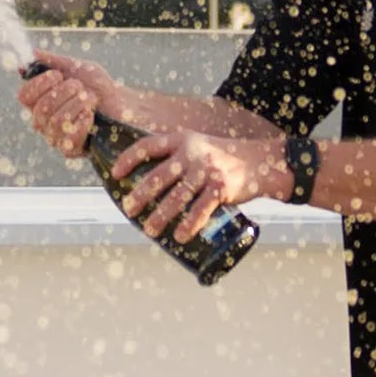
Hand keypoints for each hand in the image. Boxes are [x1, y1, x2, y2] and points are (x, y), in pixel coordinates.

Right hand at [19, 52, 107, 160]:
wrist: (121, 103)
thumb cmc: (97, 86)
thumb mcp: (75, 67)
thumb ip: (52, 61)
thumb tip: (31, 53)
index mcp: (39, 100)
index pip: (24, 96)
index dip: (39, 84)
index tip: (58, 75)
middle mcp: (42, 121)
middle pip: (41, 108)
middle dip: (65, 92)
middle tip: (80, 87)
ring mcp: (54, 136)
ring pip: (57, 121)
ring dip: (78, 104)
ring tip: (91, 99)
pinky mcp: (69, 149)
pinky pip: (69, 137)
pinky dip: (83, 121)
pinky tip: (91, 114)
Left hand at [112, 121, 288, 243]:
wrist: (261, 161)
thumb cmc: (223, 158)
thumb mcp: (199, 146)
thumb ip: (178, 158)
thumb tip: (149, 185)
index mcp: (182, 140)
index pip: (149, 145)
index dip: (130, 158)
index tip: (115, 173)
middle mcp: (192, 153)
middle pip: (159, 176)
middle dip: (140, 195)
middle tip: (128, 210)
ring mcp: (207, 170)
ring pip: (177, 197)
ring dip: (160, 216)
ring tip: (149, 230)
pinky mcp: (221, 187)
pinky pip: (200, 209)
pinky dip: (188, 224)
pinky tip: (179, 236)